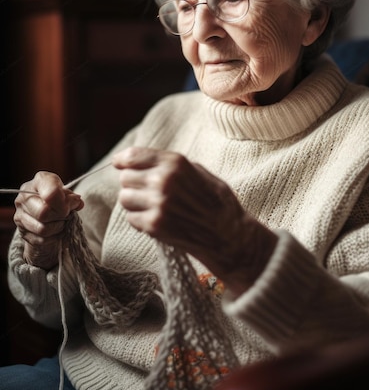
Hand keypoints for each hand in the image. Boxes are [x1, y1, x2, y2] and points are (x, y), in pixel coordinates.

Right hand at [14, 171, 83, 269]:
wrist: (46, 214)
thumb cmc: (59, 200)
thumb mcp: (67, 194)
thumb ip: (72, 198)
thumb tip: (77, 203)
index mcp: (39, 181)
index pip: (51, 194)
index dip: (64, 202)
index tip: (73, 204)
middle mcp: (24, 197)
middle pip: (44, 213)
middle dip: (61, 216)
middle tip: (68, 214)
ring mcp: (20, 215)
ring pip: (43, 229)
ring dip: (58, 227)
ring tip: (62, 221)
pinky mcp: (22, 232)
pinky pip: (41, 239)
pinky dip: (53, 237)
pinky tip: (56, 230)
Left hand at [113, 147, 276, 295]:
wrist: (228, 234)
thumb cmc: (216, 201)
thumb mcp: (197, 171)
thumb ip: (169, 165)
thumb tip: (141, 161)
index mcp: (175, 163)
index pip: (133, 156)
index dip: (122, 159)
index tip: (119, 163)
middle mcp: (163, 180)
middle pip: (125, 177)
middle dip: (132, 183)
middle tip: (145, 191)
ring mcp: (157, 204)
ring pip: (124, 198)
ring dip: (134, 202)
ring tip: (151, 206)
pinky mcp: (154, 225)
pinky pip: (131, 218)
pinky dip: (139, 219)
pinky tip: (156, 219)